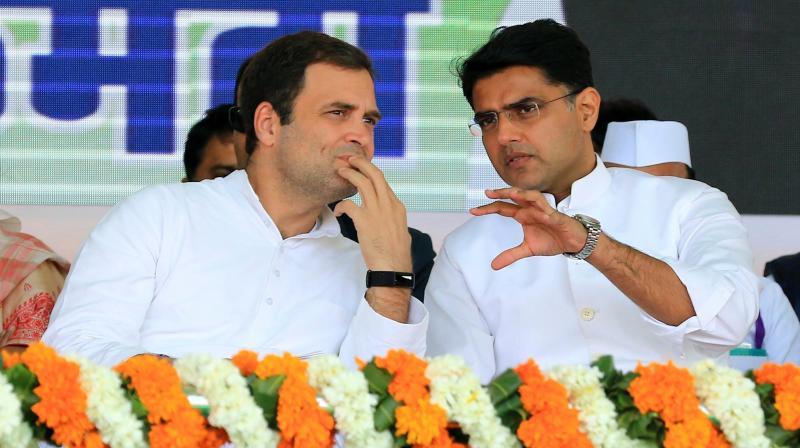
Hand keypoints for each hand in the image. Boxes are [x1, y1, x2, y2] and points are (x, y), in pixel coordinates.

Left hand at [333, 155, 411, 272]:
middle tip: (351, 159)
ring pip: (363, 183)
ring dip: (350, 173)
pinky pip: (349, 205)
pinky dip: (342, 205)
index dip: (371, 173)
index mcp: (397, 206)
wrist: (393, 266)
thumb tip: (386, 215)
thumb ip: (392, 218)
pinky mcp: (364, 221)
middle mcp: (388, 205)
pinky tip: (339, 210)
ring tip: (340, 170)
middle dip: (362, 163)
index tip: (362, 169)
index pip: (384, 183)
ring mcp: (376, 211)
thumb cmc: (396, 253)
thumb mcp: (400, 230)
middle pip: (375, 174)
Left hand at [471, 188, 587, 269]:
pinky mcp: (555, 215)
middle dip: (501, 194)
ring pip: (530, 197)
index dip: (488, 208)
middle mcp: (530, 209)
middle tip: (487, 193)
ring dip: (520, 194)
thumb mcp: (527, 250)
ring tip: (510, 193)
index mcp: (522, 215)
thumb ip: (510, 255)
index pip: (502, 208)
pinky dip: (541, 207)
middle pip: (513, 198)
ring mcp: (542, 210)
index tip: (473, 211)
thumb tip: (493, 265)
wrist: (572, 243)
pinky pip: (547, 208)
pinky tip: (534, 208)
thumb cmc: (551, 240)